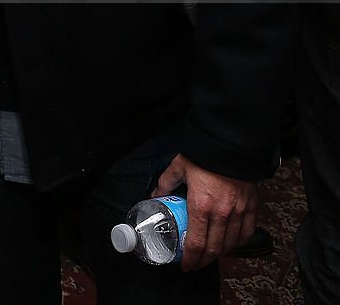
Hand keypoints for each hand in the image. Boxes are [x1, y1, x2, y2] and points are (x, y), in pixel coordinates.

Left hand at [152, 154, 256, 269]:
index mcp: (201, 205)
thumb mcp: (179, 166)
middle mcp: (221, 213)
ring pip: (230, 243)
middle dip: (203, 260)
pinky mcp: (251, 206)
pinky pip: (247, 232)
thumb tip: (157, 193)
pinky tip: (232, 242)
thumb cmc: (206, 153)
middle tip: (196, 263)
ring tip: (211, 254)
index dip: (190, 259)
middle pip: (213, 248)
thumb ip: (167, 182)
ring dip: (220, 253)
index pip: (195, 243)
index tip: (186, 264)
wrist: (231, 143)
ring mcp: (238, 211)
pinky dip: (239, 242)